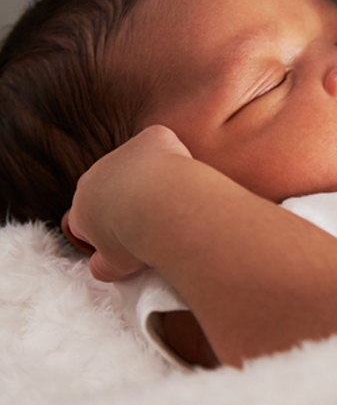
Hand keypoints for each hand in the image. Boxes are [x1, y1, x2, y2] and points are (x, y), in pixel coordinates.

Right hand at [62, 125, 192, 282]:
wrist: (163, 208)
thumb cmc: (138, 240)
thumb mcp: (114, 266)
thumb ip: (103, 266)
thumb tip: (100, 267)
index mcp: (83, 207)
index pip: (86, 217)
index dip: (107, 229)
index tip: (129, 238)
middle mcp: (96, 175)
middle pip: (111, 186)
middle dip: (130, 201)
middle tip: (156, 220)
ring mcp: (122, 153)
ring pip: (138, 164)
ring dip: (152, 179)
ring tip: (175, 201)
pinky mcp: (151, 137)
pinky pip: (162, 142)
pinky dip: (174, 155)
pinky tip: (185, 176)